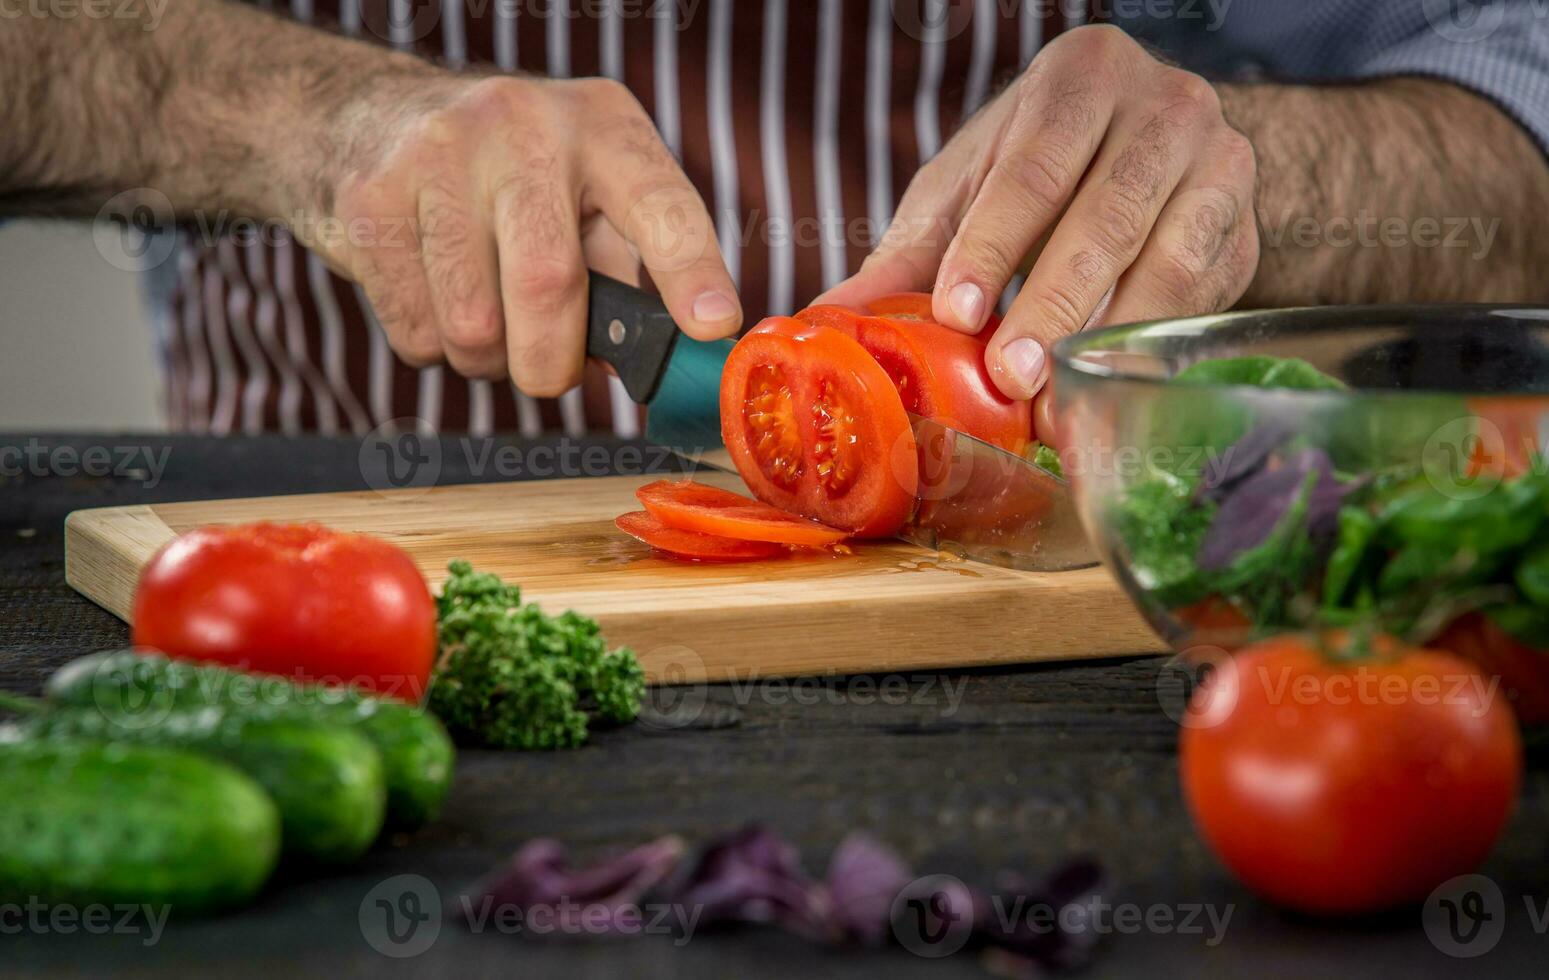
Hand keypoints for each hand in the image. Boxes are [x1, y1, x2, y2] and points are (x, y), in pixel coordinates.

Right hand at [303, 70, 739, 396]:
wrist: (366, 117)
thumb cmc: (510, 179)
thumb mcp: (587, 193)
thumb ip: (624, 273)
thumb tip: (645, 365)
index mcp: (602, 127)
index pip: (660, 204)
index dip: (690, 271)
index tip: (713, 327)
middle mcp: (524, 127)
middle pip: (548, 283)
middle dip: (553, 363)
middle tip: (550, 375)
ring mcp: (438, 155)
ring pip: (474, 326)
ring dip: (488, 361)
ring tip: (489, 324)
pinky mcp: (371, 198)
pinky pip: (417, 332)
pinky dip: (433, 347)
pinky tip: (435, 299)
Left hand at [818, 25, 1258, 442]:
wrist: (1155, 144)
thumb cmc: (1044, 163)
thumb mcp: (971, 186)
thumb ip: (910, 251)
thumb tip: (830, 320)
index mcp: (1083, 78)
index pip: (1035, 167)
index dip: (995, 243)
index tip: (957, 309)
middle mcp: (1166, 108)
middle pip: (1107, 219)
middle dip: (1052, 305)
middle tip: (1009, 376)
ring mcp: (1221, 167)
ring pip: (1167, 263)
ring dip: (1107, 339)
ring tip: (1052, 400)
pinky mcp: (1245, 232)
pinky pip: (1200, 301)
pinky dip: (1148, 352)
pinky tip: (1105, 391)